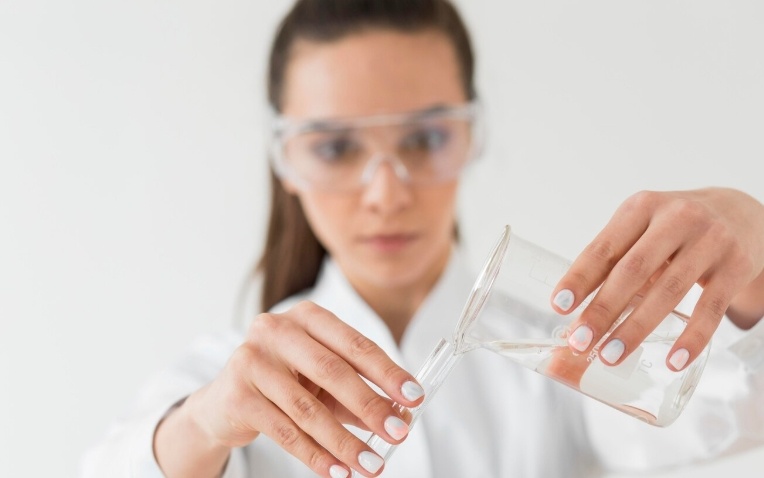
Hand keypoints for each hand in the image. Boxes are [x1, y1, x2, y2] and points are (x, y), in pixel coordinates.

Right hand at [156, 301, 423, 477]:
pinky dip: (315, 455)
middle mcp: (277, 330)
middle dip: (370, 406)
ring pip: (308, 408)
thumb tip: (400, 417)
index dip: (387, 372)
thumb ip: (359, 394)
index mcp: (307, 318)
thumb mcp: (325, 384)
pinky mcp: (237, 394)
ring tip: (371, 465)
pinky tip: (337, 471)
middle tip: (398, 433)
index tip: (415, 396)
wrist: (225, 403)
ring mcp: (252, 360)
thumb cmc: (285, 385)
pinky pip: (284, 431)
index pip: (355, 344)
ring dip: (345, 442)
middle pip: (333, 371)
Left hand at [551, 187, 763, 370]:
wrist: (741, 212)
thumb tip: (576, 310)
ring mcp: (710, 241)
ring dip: (636, 328)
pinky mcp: (737, 265)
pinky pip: (711, 308)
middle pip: (633, 270)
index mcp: (641, 207)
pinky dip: (691, 338)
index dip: (579, 278)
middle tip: (580, 341)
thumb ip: (615, 259)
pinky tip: (672, 360)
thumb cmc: (675, 227)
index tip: (558, 306)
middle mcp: (676, 218)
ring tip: (611, 356)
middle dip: (603, 310)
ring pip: (668, 291)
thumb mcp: (644, 226)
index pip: (604, 247)